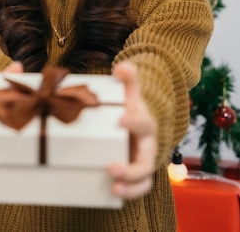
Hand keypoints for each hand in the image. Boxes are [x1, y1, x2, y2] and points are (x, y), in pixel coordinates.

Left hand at [108, 61, 156, 199]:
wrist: (141, 123)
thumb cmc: (132, 108)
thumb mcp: (130, 92)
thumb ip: (128, 79)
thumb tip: (122, 67)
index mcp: (146, 124)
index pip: (143, 123)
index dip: (134, 121)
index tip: (121, 119)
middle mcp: (148, 146)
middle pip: (146, 160)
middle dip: (131, 168)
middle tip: (111, 167)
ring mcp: (144, 161)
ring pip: (144, 179)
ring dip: (131, 185)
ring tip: (114, 186)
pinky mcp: (137, 174)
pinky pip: (139, 188)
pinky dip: (129, 192)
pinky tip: (113, 192)